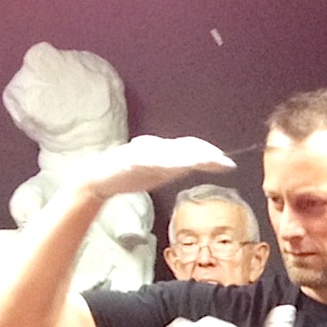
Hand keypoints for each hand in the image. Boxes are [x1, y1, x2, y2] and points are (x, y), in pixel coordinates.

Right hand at [85, 135, 233, 198]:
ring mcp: (144, 153)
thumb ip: (176, 167)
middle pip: (186, 147)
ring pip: (173, 153)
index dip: (209, 152)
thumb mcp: (159, 172)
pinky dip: (168, 162)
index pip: (190, 148)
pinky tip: (180, 165)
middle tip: (226, 162)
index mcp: (163, 150)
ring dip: (193, 156)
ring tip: (210, 161)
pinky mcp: (132, 161)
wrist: (98, 178)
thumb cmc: (128, 175)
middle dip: (207, 153)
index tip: (228, 162)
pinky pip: (152, 161)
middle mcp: (156, 147)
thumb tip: (197, 166)